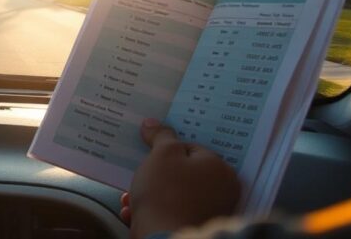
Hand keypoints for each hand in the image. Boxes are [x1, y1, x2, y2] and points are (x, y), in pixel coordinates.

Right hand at [120, 118, 239, 238]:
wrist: (164, 238)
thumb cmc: (166, 194)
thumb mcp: (161, 155)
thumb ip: (160, 136)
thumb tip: (152, 123)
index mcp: (220, 170)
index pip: (191, 148)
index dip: (166, 149)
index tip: (149, 151)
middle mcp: (220, 192)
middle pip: (181, 172)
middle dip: (154, 174)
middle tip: (139, 173)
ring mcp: (207, 213)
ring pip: (171, 194)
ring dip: (147, 193)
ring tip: (130, 196)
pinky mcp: (192, 227)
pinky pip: (169, 213)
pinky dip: (151, 211)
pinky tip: (133, 212)